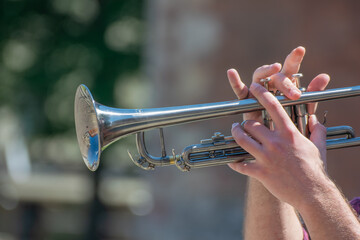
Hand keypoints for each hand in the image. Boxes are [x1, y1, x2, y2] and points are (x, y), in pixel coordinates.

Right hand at [227, 46, 329, 120]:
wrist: (278, 141)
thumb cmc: (290, 123)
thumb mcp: (304, 109)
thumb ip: (312, 93)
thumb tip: (324, 76)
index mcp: (286, 84)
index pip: (290, 68)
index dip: (293, 58)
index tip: (299, 50)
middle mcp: (271, 84)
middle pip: (276, 75)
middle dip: (286, 82)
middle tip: (294, 94)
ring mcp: (258, 90)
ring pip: (259, 76)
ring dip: (266, 72)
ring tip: (273, 69)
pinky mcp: (247, 100)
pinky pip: (240, 90)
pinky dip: (235, 82)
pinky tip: (232, 73)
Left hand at [229, 82, 328, 208]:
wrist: (313, 193)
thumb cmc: (315, 169)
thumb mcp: (319, 146)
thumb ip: (317, 130)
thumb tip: (315, 120)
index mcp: (289, 133)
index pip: (273, 107)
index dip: (262, 94)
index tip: (254, 87)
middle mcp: (275, 142)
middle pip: (250, 124)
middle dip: (244, 123)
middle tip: (241, 124)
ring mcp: (266, 158)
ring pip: (241, 139)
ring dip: (235, 134)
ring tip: (235, 132)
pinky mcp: (260, 172)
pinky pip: (240, 165)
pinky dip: (234, 163)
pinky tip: (232, 162)